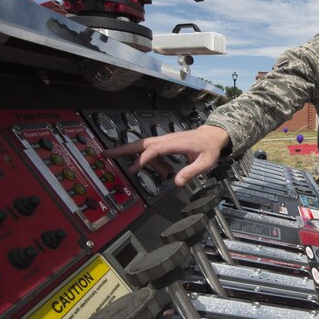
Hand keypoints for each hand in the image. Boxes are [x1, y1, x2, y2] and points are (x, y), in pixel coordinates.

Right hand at [102, 125, 230, 186]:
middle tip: (105, 154)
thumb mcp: (206, 162)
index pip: (154, 150)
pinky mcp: (165, 144)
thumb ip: (191, 172)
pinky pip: (153, 153)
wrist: (212, 136)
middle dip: (122, 149)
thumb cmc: (209, 148)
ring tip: (164, 173)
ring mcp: (164, 140)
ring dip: (144, 161)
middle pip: (141, 143)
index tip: (133, 169)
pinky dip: (153, 162)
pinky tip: (165, 171)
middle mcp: (167, 139)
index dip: (143, 159)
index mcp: (176, 143)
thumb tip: (176, 183)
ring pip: (145, 148)